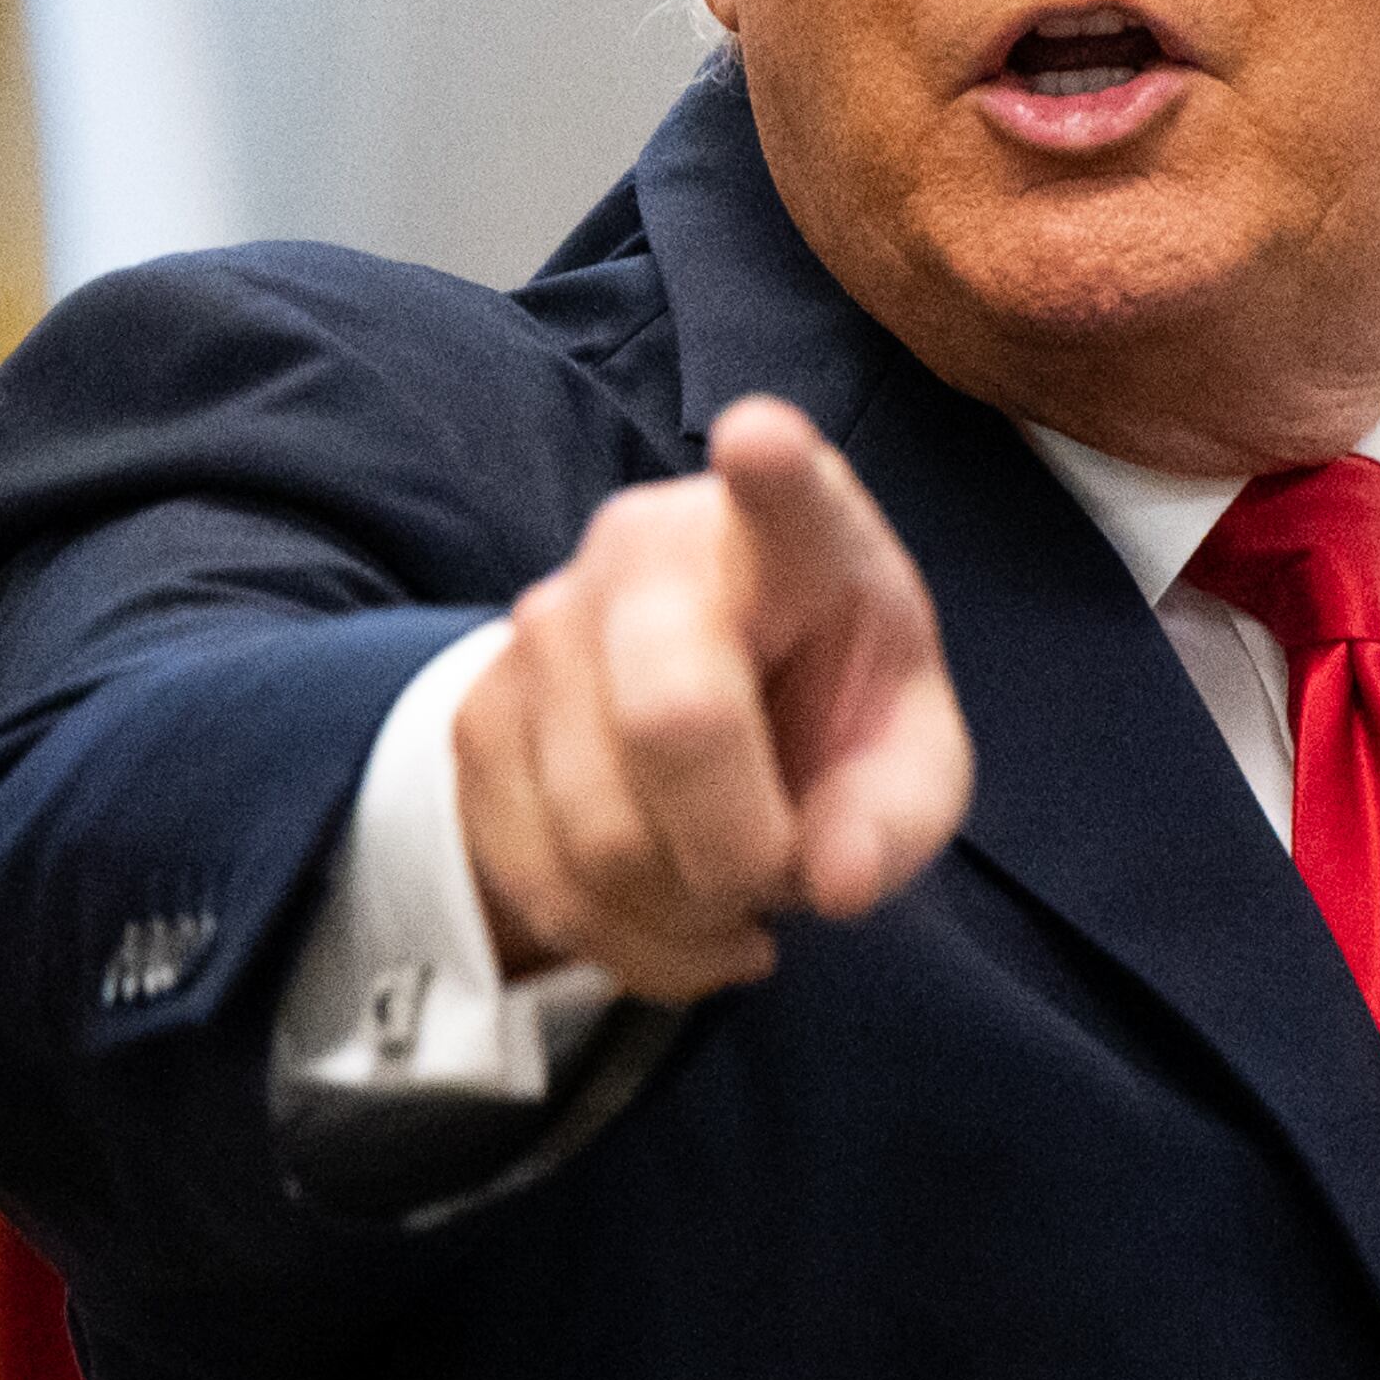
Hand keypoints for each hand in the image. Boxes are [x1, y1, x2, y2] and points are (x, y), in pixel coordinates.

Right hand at [454, 395, 974, 1002]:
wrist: (693, 718)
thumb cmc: (822, 710)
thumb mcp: (903, 759)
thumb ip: (895, 814)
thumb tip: (834, 879)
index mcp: (788, 533)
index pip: (779, 489)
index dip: (770, 470)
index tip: (761, 437)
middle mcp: (648, 549)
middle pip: (672, 722)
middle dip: (739, 850)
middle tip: (780, 870)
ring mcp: (543, 626)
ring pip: (600, 834)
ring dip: (684, 912)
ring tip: (730, 887)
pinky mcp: (476, 716)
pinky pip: (545, 882)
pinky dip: (627, 942)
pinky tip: (674, 912)